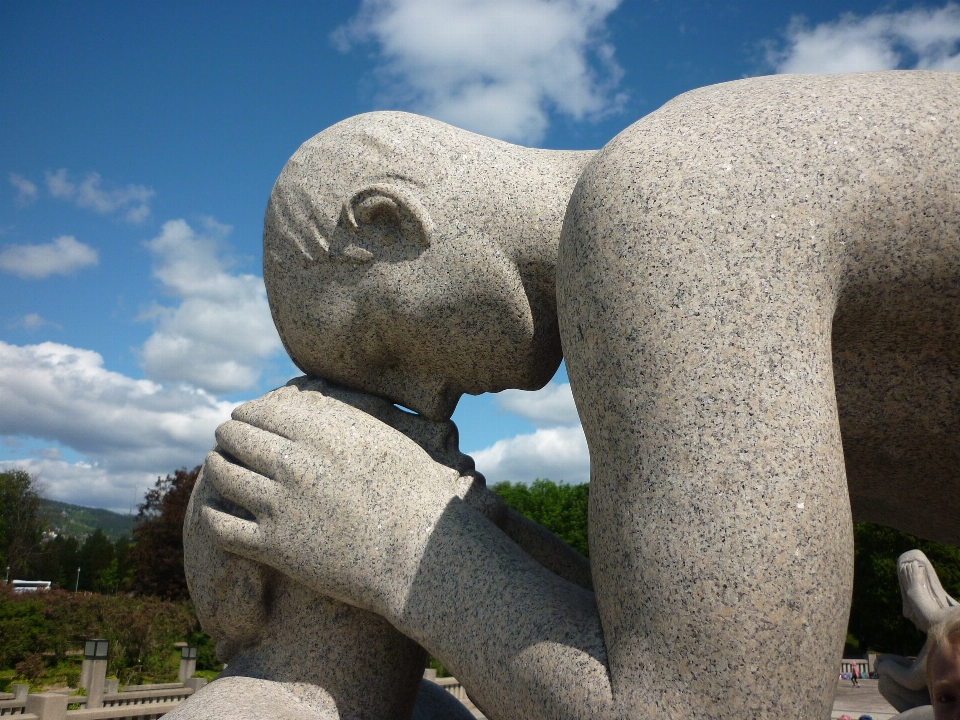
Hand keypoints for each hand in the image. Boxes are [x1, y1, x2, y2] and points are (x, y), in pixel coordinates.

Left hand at [198, 378, 487, 617]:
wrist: (420, 552)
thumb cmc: (415, 493)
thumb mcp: (383, 437)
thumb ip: (345, 419)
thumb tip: (320, 403)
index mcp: (320, 433)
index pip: (258, 412)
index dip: (245, 415)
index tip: (244, 420)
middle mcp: (293, 463)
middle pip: (235, 438)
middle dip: (228, 437)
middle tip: (228, 442)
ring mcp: (279, 504)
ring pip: (222, 475)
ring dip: (216, 467)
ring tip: (219, 468)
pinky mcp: (275, 546)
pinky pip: (221, 526)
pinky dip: (213, 513)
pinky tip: (218, 511)